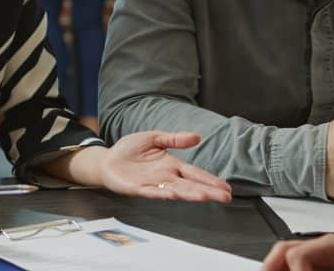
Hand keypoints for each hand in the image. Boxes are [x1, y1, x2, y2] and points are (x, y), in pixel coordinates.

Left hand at [98, 132, 231, 202]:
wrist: (107, 159)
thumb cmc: (130, 149)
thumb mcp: (154, 138)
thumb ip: (174, 139)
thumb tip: (196, 136)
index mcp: (172, 164)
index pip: (195, 173)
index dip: (210, 180)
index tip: (226, 187)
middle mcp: (166, 176)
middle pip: (190, 185)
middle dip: (207, 191)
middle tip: (225, 197)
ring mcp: (153, 183)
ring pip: (176, 190)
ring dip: (190, 194)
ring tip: (205, 197)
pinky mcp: (139, 188)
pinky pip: (153, 191)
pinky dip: (163, 192)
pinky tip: (174, 193)